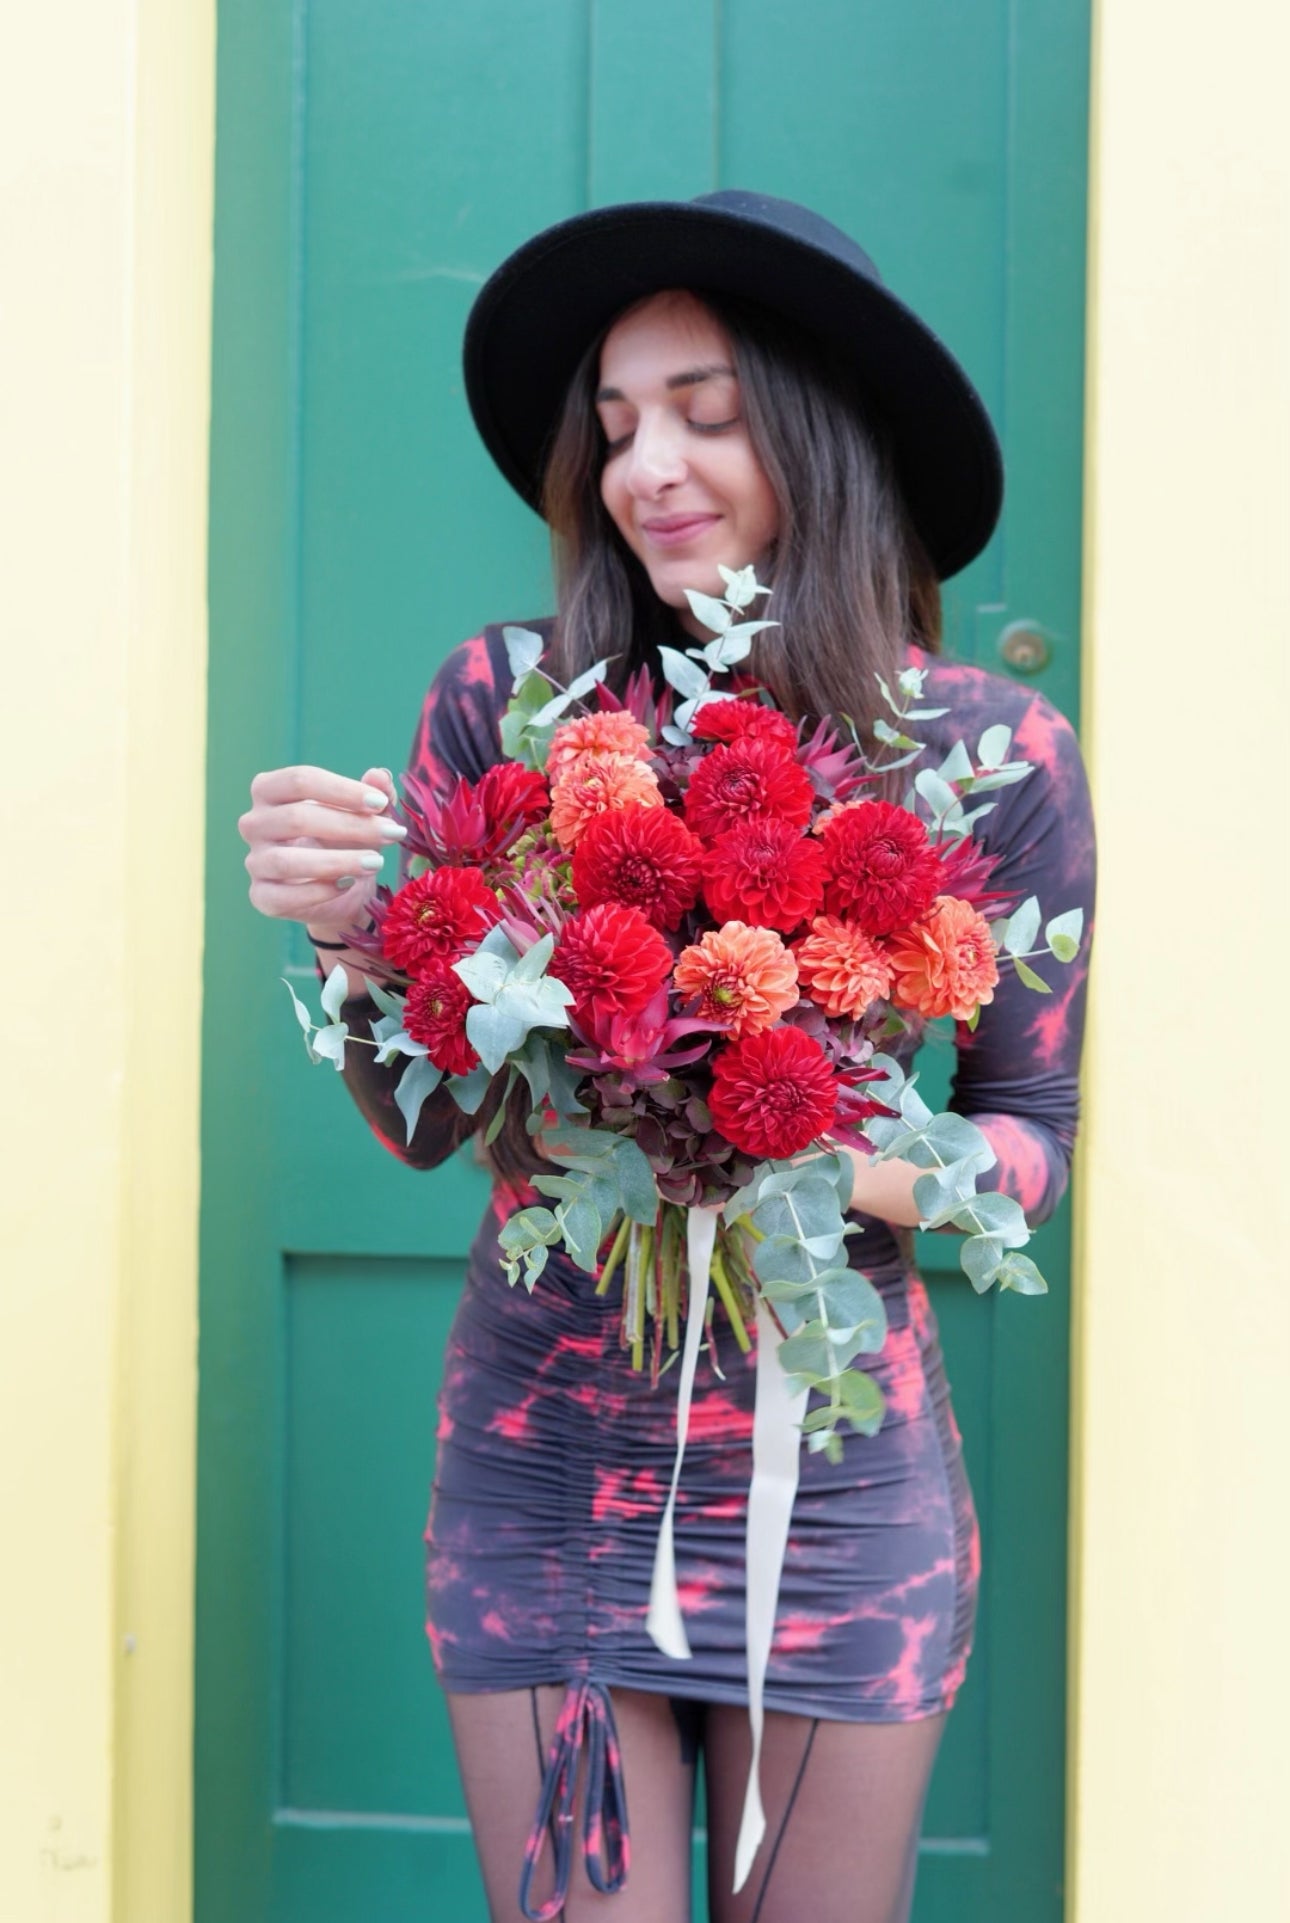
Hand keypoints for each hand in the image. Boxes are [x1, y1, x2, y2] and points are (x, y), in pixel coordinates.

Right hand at [238, 763, 405, 936]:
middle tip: (392, 833)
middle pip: (295, 818)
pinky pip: (284, 896)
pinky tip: (349, 885)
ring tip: (376, 862)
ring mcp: (255, 861)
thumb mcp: (364, 813)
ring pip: (285, 861)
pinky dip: (319, 892)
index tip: (381, 803)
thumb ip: (374, 792)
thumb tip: (380, 775)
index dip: (342, 790)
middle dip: (350, 826)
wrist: (341, 889)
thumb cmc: (346, 838)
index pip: (299, 780)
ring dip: (337, 862)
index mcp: (270, 790)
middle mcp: (254, 823)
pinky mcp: (262, 896)